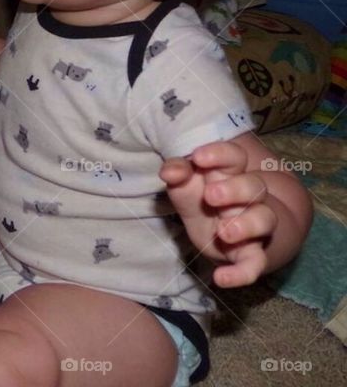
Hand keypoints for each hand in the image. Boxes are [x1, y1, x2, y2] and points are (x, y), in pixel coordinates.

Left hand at [160, 141, 276, 287]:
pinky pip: (256, 263)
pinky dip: (242, 274)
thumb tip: (169, 171)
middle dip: (234, 190)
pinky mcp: (251, 253)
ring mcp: (253, 225)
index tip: (198, 158)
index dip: (219, 154)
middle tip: (211, 195)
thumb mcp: (185, 184)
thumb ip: (177, 173)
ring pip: (264, 219)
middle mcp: (247, 197)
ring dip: (246, 225)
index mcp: (229, 173)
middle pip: (254, 186)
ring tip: (223, 232)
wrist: (227, 231)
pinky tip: (221, 279)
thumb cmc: (202, 198)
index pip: (234, 156)